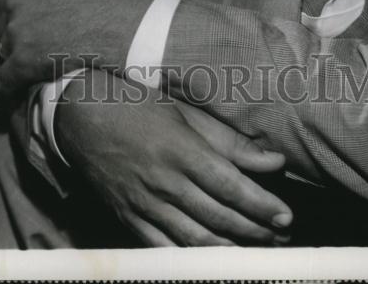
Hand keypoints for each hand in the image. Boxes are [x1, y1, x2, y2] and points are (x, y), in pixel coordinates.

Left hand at [0, 0, 155, 97]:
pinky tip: (22, 99)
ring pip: (1, 56)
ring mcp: (16, 28)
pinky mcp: (21, 59)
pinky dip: (11, 92)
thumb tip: (47, 17)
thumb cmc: (118, 7)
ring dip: (14, 69)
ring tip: (28, 84)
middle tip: (24, 65)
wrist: (134, 27)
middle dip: (9, 47)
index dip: (11, 25)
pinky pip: (4, 82)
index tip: (21, 41)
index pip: (4, 4)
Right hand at [55, 67, 293, 246]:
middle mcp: (163, 181)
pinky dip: (189, 259)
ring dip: (229, 250)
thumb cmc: (137, 105)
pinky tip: (212, 262)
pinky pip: (162, 248)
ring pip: (193, 239)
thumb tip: (273, 161)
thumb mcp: (185, 113)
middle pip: (217, 217)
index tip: (285, 215)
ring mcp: (143, 203)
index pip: (229, 186)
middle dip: (255, 231)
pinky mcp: (128, 218)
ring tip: (256, 252)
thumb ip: (229, 141)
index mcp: (180, 149)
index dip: (260, 205)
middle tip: (281, 236)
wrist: (81, 114)